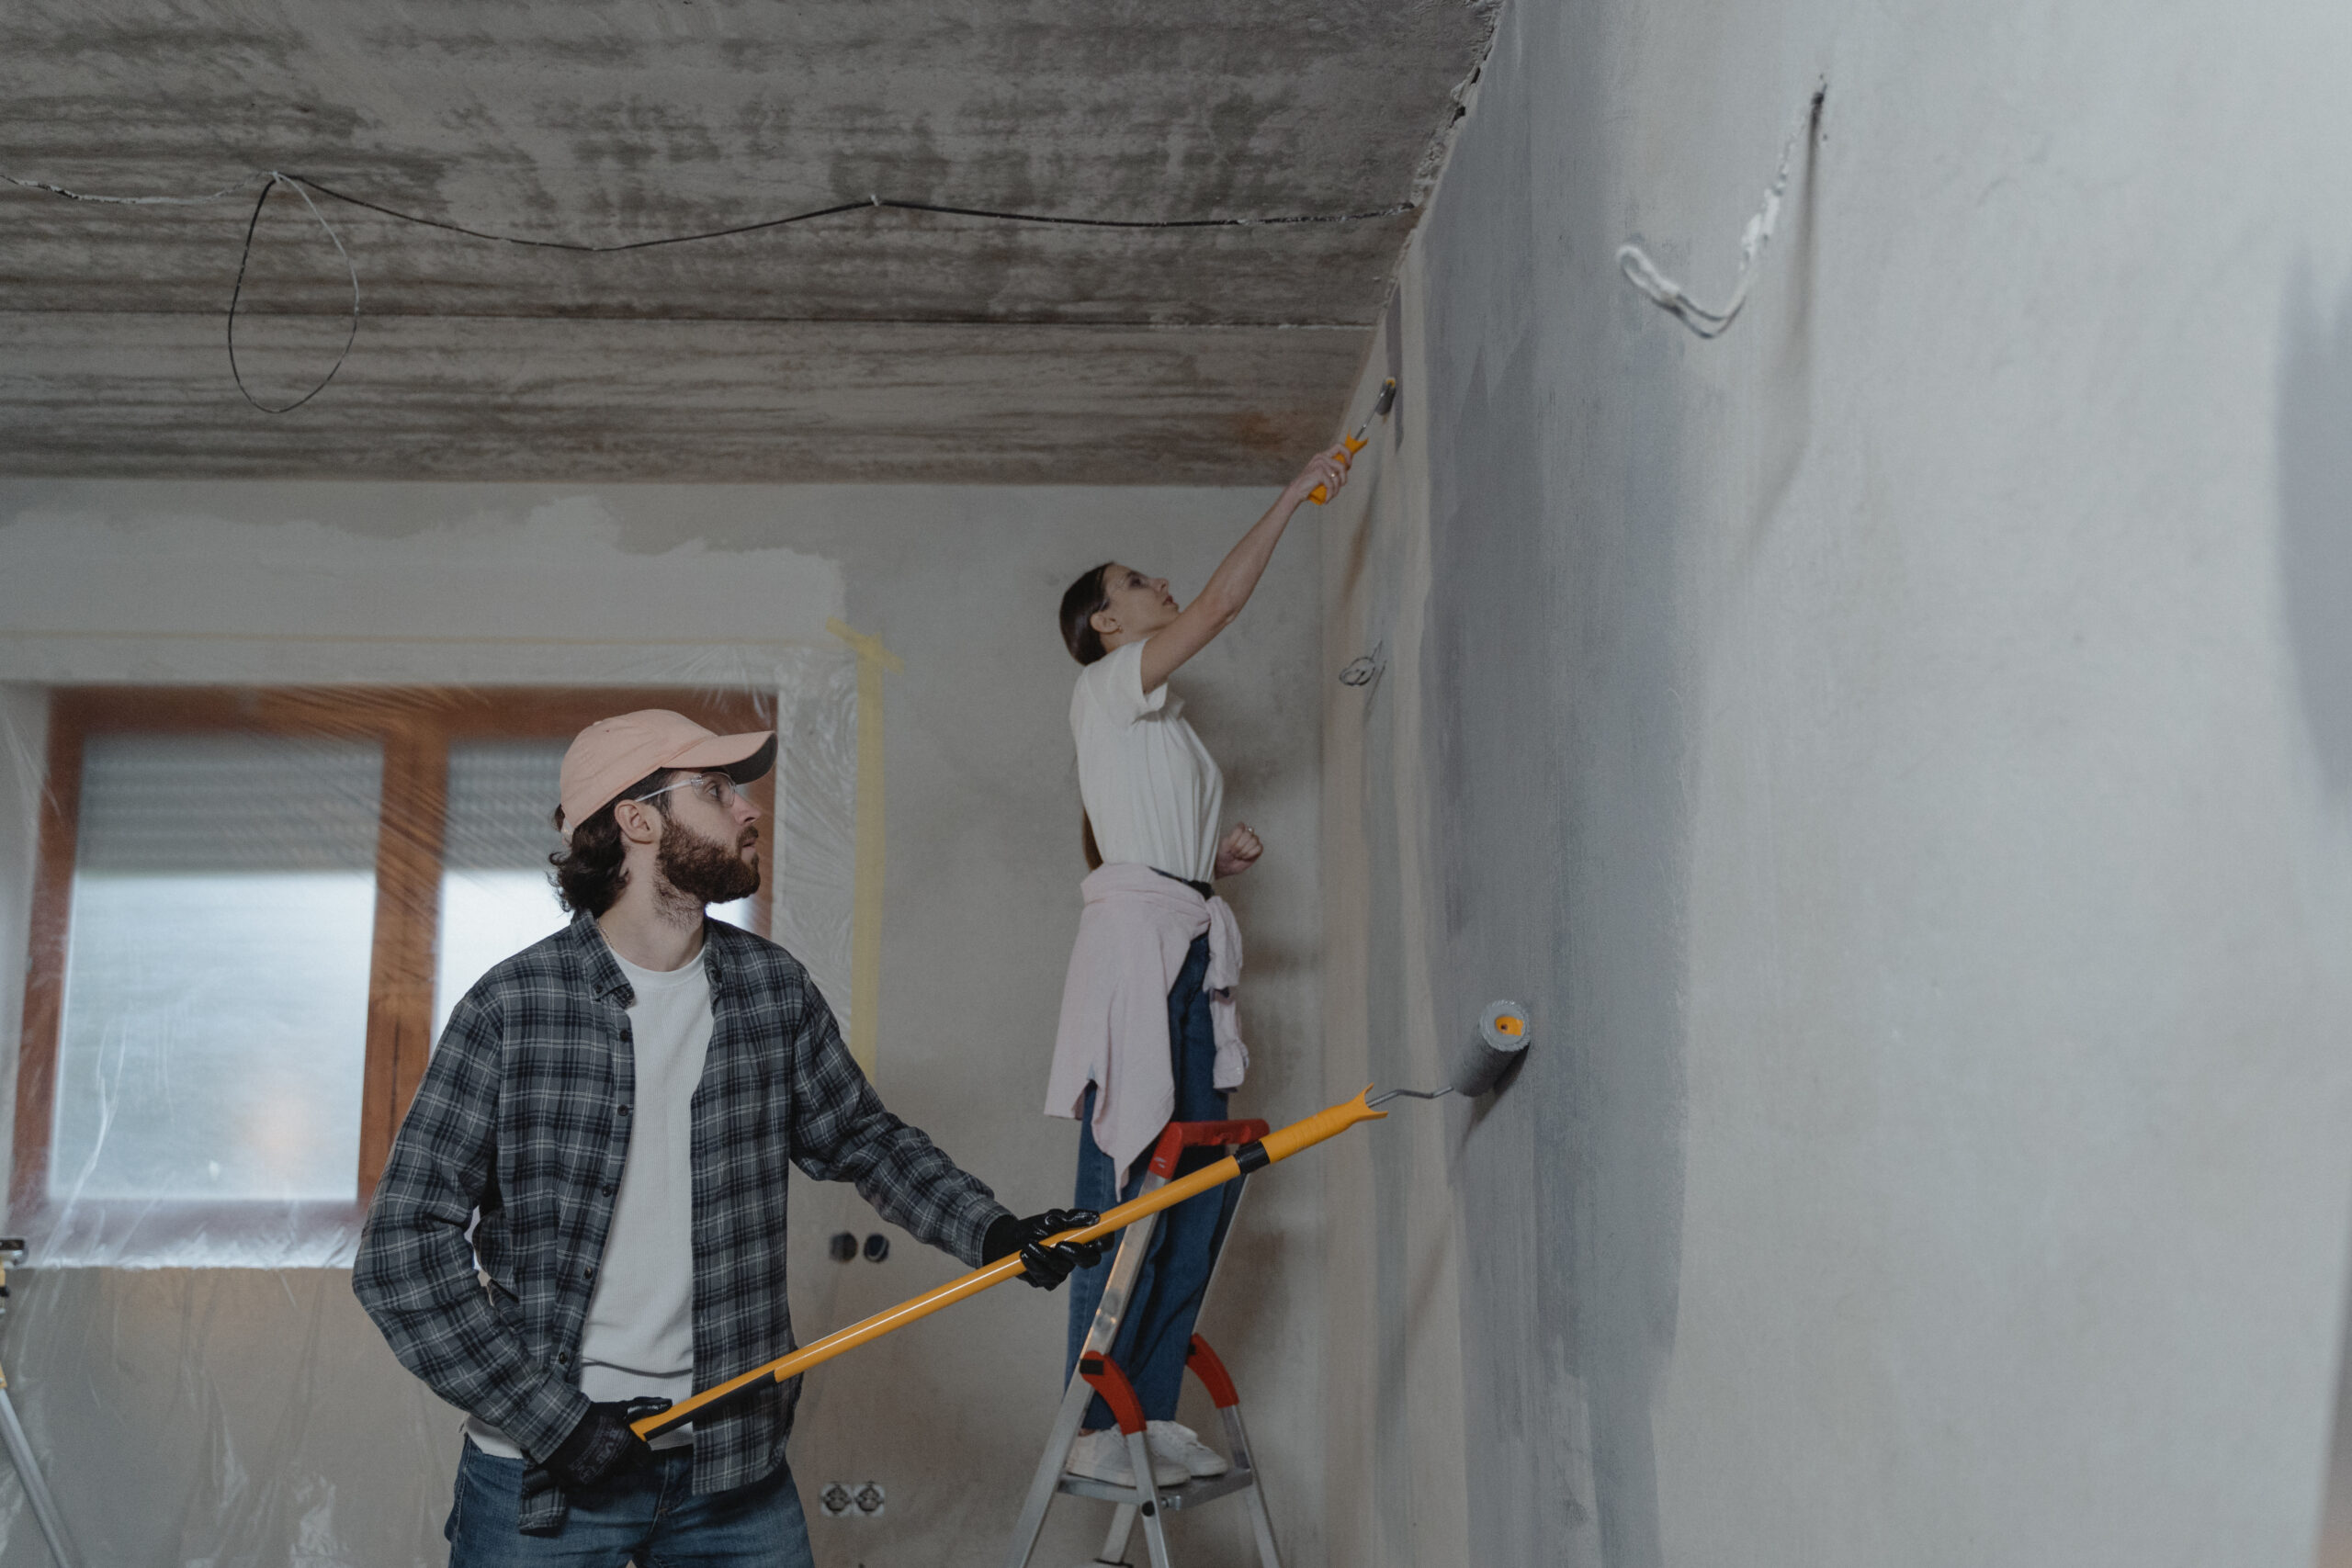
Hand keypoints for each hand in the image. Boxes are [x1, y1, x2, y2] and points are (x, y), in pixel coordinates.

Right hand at [542, 1400, 654, 1491]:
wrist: (558, 1427)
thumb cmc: (591, 1416)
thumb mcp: (621, 1408)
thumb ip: (647, 1407)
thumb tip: (667, 1404)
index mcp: (627, 1449)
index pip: (645, 1457)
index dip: (640, 1448)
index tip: (635, 1441)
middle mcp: (615, 1466)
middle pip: (628, 1466)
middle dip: (626, 1455)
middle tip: (614, 1441)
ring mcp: (598, 1476)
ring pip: (611, 1473)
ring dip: (609, 1463)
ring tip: (596, 1446)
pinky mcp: (582, 1482)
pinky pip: (593, 1478)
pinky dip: (592, 1469)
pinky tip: (585, 1455)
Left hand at [985, 1208, 1104, 1290]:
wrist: (1010, 1240)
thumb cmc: (1035, 1227)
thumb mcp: (1052, 1217)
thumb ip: (1072, 1218)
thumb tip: (1094, 1217)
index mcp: (1083, 1240)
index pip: (1103, 1243)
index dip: (1106, 1242)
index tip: (1098, 1239)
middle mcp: (1076, 1257)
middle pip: (1090, 1260)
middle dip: (1076, 1253)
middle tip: (1060, 1245)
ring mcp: (1063, 1271)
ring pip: (1063, 1269)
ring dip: (1044, 1256)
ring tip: (1029, 1244)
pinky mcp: (1048, 1281)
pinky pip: (1046, 1278)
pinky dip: (1034, 1265)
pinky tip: (1024, 1255)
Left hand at [1214, 823, 1262, 878]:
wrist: (1227, 865)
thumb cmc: (1225, 853)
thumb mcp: (1224, 844)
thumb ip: (1234, 835)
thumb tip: (1244, 827)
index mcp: (1239, 830)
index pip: (1241, 827)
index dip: (1235, 837)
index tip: (1230, 845)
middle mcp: (1248, 833)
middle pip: (1248, 834)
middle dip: (1239, 846)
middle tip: (1234, 851)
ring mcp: (1254, 841)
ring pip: (1254, 841)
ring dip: (1244, 851)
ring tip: (1239, 855)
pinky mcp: (1258, 849)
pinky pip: (1259, 848)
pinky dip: (1250, 854)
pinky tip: (1245, 857)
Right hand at [1281, 449, 1350, 507]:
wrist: (1297, 491)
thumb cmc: (1311, 484)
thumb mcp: (1323, 473)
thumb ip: (1333, 468)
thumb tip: (1348, 466)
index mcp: (1323, 455)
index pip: (1339, 446)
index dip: (1348, 454)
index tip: (1349, 465)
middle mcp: (1321, 457)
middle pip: (1342, 466)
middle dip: (1344, 478)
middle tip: (1340, 486)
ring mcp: (1319, 464)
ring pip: (1337, 477)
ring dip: (1336, 489)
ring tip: (1332, 494)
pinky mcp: (1318, 472)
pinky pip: (1331, 484)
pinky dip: (1331, 494)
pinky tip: (1327, 499)